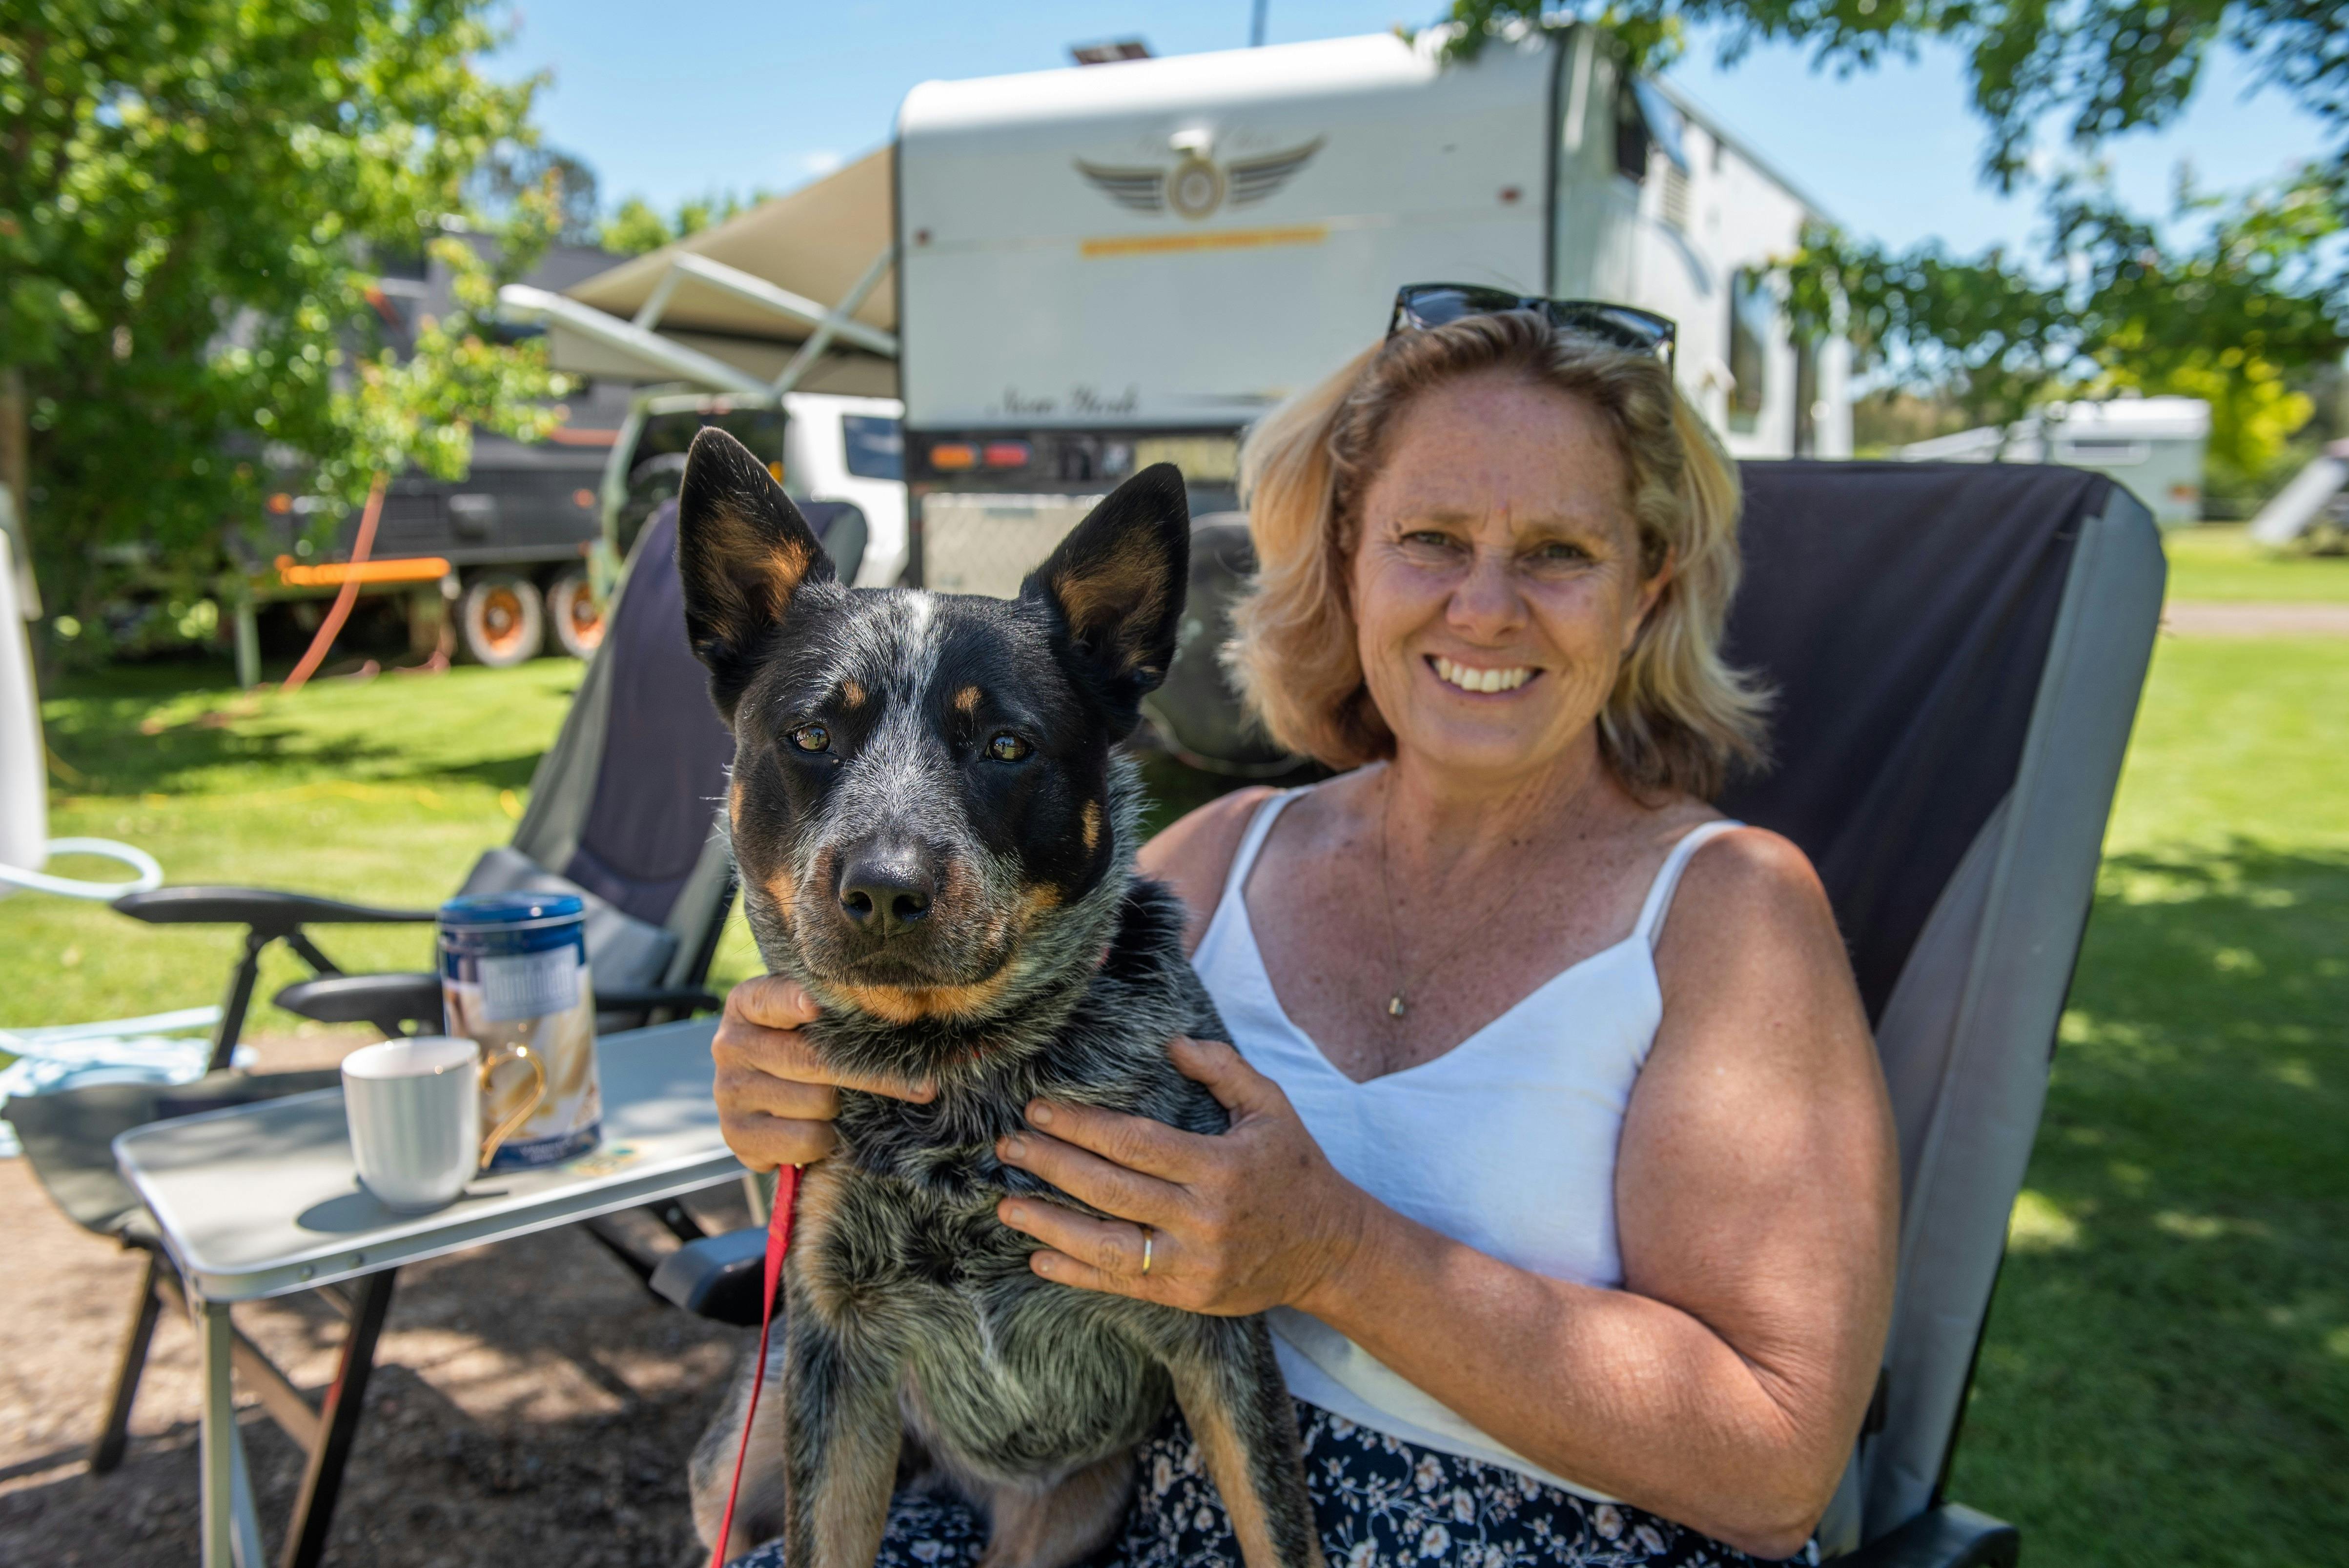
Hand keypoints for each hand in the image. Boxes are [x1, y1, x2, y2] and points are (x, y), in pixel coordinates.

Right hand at [710, 974, 933, 1171]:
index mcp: (746, 1004)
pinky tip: (823, 1131)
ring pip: (817, 1102)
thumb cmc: (805, 1046)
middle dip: (874, 1074)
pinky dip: (826, 1140)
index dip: (795, 1002)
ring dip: (843, 1108)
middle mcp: (730, 1044)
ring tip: (841, 1103)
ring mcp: (729, 1092)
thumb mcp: (815, 1018)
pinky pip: (805, 1140)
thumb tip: (923, 1023)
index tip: (818, 1006)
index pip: (772, 999)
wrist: (767, 1100)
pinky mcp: (736, 1136)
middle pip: (812, 1059)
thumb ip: (844, 1009)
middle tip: (924, 1087)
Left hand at [993, 1037, 1367, 1315]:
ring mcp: (1194, 1263)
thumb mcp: (1271, 1107)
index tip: (1041, 1109)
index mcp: (1220, 1166)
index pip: (1135, 1144)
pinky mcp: (1188, 1296)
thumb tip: (1171, 1043)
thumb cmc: (1294, 1168)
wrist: (1330, 1247)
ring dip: (1050, 1225)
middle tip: (1009, 1146)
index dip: (1083, 1126)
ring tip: (1007, 1204)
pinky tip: (1038, 1259)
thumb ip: (1223, 1068)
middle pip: (1112, 1190)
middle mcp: (1204, 1218)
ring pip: (1108, 1246)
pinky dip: (1077, 1275)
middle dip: (1053, 1165)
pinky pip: (1122, 1285)